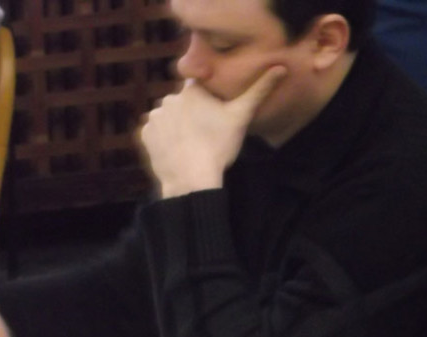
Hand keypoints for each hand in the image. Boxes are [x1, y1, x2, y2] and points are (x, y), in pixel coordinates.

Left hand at [139, 66, 284, 197]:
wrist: (191, 178)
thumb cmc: (218, 146)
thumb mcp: (241, 117)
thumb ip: (259, 91)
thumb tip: (281, 68)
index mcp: (192, 90)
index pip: (200, 86)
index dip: (209, 98)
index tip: (216, 113)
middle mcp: (169, 97)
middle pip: (184, 102)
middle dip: (193, 113)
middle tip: (207, 134)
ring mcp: (155, 116)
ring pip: (170, 116)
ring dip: (178, 125)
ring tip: (192, 144)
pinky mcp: (145, 134)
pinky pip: (156, 131)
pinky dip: (165, 138)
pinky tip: (178, 150)